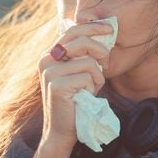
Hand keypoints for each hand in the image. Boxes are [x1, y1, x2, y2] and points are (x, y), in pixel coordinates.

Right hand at [37, 21, 113, 145]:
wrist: (62, 130)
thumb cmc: (75, 100)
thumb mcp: (79, 72)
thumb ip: (84, 55)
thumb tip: (103, 34)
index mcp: (50, 54)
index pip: (72, 31)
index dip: (93, 27)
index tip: (110, 28)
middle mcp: (47, 60)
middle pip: (81, 41)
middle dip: (100, 50)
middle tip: (106, 62)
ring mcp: (50, 72)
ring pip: (88, 63)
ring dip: (96, 77)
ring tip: (89, 89)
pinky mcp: (57, 85)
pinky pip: (87, 78)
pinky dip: (92, 88)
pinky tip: (85, 97)